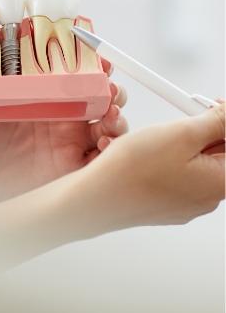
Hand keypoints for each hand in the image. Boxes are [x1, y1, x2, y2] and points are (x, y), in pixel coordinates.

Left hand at [0, 60, 127, 212]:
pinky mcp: (76, 166)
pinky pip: (106, 153)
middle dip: (106, 80)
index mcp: (34, 97)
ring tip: (110, 109)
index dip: (79, 55)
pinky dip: (114, 144)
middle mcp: (57, 115)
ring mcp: (69, 139)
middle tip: (106, 78)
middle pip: (93, 89)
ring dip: (115, 108)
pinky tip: (104, 141)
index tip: (88, 45)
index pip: (63, 69)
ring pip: (107, 116)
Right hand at [77, 103, 224, 231]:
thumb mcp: (181, 133)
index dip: (223, 120)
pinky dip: (167, 161)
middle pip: (218, 155)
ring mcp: (186, 205)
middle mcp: (209, 199)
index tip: (213, 106)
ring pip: (195, 164)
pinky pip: (176, 176)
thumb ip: (216, 121)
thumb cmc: (134, 171)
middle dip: (203, 133)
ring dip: (183, 145)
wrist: (98, 197)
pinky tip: (147, 155)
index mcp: (222, 182)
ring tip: (158, 137)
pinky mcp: (166, 205)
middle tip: (183, 118)